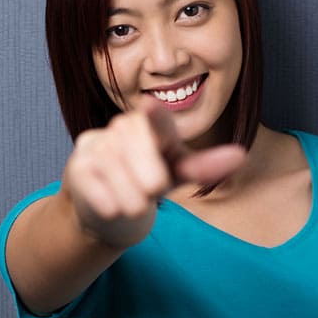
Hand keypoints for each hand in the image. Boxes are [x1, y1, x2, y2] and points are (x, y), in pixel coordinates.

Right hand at [59, 97, 245, 248]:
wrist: (109, 211)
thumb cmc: (147, 184)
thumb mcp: (177, 175)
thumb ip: (203, 166)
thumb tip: (240, 155)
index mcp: (149, 125)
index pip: (154, 120)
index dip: (153, 116)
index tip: (151, 106)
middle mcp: (119, 128)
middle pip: (139, 152)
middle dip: (149, 177)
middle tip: (153, 191)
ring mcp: (95, 144)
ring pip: (117, 172)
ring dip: (131, 196)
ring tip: (134, 204)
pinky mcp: (78, 166)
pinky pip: (95, 185)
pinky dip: (108, 202)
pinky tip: (112, 206)